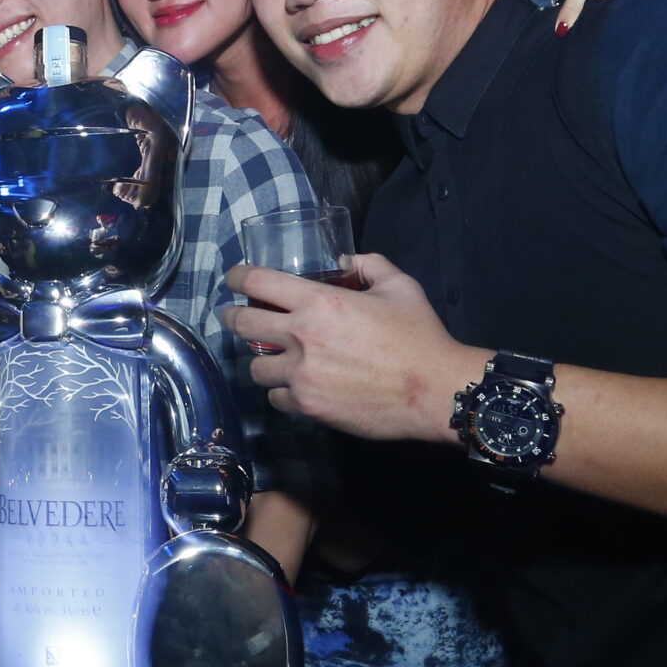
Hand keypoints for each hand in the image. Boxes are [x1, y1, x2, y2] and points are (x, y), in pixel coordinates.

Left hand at [222, 256, 485, 443]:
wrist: (435, 390)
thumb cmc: (419, 335)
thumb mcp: (399, 286)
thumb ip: (369, 265)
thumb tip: (346, 260)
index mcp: (318, 302)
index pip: (257, 281)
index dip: (237, 277)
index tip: (232, 278)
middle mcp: (300, 336)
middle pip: (241, 323)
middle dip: (231, 316)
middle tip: (234, 316)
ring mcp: (301, 375)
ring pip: (255, 367)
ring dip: (261, 359)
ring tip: (272, 358)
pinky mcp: (309, 406)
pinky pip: (276, 397)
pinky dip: (281, 391)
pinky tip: (294, 386)